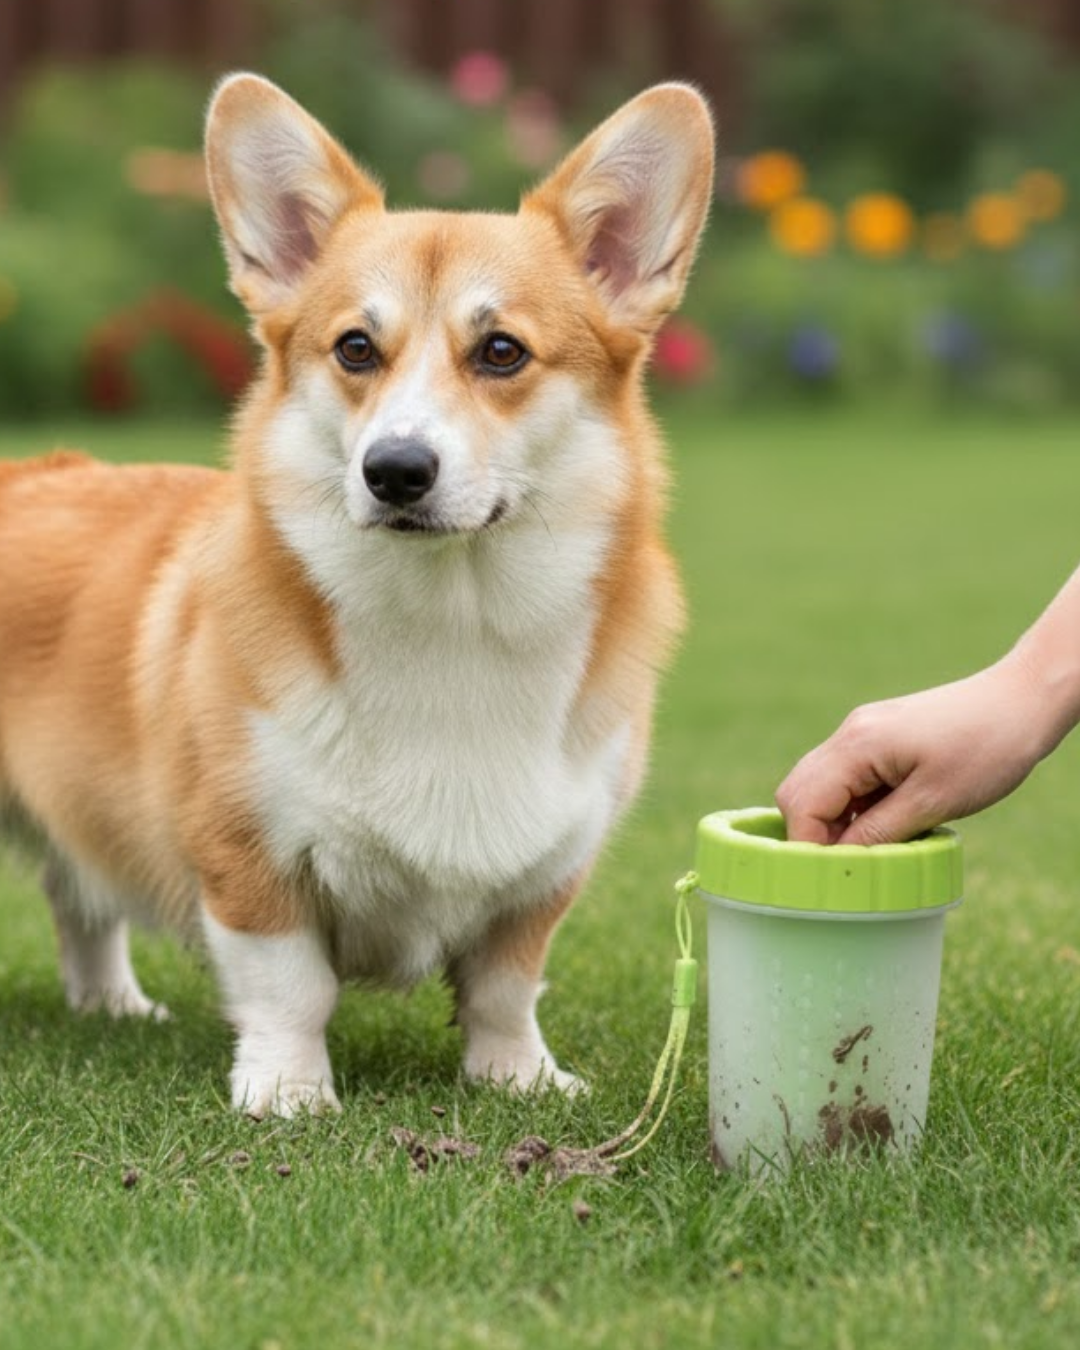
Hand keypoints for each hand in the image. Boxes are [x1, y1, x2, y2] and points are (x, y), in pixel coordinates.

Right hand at [776, 656, 1049, 844]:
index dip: (809, 845)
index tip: (833, 877)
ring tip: (873, 846)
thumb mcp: (933, 802)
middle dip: (814, 833)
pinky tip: (886, 822)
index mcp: (856, 745)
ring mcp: (862, 732)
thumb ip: (878, 834)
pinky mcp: (878, 736)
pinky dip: (855, 805)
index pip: (803, 803)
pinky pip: (847, 777)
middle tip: (850, 864)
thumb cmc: (986, 748)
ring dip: (836, 820)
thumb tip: (838, 863)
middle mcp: (849, 734)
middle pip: (799, 791)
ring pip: (821, 785)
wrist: (1022, 700)